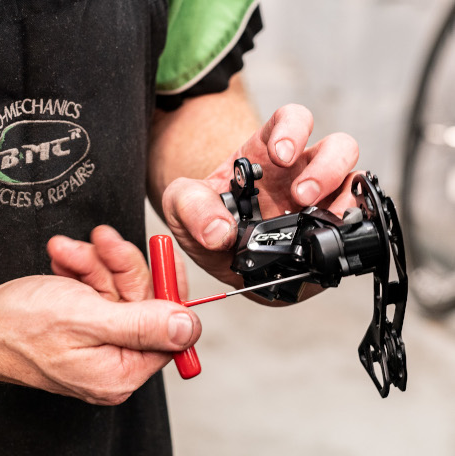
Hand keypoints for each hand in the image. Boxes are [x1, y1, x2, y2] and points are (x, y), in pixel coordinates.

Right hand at [0, 234, 199, 403]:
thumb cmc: (18, 328)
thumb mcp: (87, 319)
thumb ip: (143, 325)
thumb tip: (188, 328)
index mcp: (121, 371)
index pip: (169, 330)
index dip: (167, 288)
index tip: (162, 256)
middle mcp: (115, 360)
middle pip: (143, 303)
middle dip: (120, 266)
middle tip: (101, 241)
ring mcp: (101, 341)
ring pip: (120, 290)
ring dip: (96, 263)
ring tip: (67, 251)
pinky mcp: (88, 324)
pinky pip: (100, 290)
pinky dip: (84, 270)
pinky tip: (64, 260)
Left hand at [162, 104, 359, 288]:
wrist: (219, 253)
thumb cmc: (205, 217)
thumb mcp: (182, 206)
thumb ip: (191, 208)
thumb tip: (218, 232)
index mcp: (267, 152)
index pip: (293, 120)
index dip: (293, 130)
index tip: (280, 155)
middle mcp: (300, 171)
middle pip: (338, 147)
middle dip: (326, 168)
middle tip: (300, 195)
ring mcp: (319, 199)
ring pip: (354, 181)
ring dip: (345, 199)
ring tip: (320, 219)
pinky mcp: (326, 227)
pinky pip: (355, 220)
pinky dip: (351, 227)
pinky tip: (330, 239)